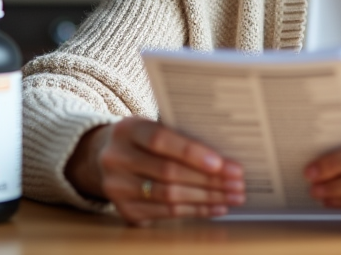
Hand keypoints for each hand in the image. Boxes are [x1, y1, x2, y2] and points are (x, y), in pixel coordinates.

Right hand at [64, 117, 245, 224]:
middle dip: (209, 179)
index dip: (191, 152)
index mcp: (126, 129)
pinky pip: (167, 213)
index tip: (221, 163)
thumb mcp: (151, 127)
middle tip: (237, 182)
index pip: (160, 140)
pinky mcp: (125, 210)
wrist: (102, 157)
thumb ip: (179, 135)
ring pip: (169, 196)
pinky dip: (196, 211)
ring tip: (233, 196)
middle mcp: (115, 158)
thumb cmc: (142, 140)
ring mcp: (117, 187)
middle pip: (168, 172)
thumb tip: (224, 152)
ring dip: (207, 198)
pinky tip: (216, 207)